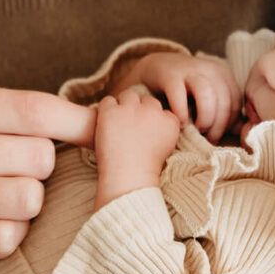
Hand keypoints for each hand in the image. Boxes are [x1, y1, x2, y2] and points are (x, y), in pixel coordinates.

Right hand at [0, 82, 93, 273]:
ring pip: (28, 200)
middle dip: (39, 167)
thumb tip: (76, 119)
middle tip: (12, 172)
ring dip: (24, 203)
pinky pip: (4, 240)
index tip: (99, 130)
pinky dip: (5, 235)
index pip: (33, 108)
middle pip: (40, 157)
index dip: (77, 122)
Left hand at [92, 89, 181, 208]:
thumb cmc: (144, 168)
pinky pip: (108, 100)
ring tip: (117, 121)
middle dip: (139, 109)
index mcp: (169, 121)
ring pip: (128, 95)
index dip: (151, 118)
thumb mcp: (165, 147)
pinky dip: (106, 110)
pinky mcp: (111, 111)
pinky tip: (105, 122)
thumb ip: (164, 129)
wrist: (126, 177)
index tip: (144, 130)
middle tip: (129, 124)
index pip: (160, 109)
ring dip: (123, 105)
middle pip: (146, 100)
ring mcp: (130, 109)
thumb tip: (157, 117)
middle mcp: (151, 111)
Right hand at [122, 52, 242, 139]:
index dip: (228, 125)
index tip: (215, 136)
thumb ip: (225, 112)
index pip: (235, 104)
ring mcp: (190, 69)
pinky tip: (179, 123)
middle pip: (224, 102)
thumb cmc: (184, 89)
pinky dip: (181, 114)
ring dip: (204, 120)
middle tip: (206, 139)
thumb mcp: (207, 97)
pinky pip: (180, 97)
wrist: (155, 67)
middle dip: (217, 127)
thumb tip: (242, 130)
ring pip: (207, 97)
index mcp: (223, 74)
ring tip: (195, 130)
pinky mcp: (169, 75)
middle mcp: (210, 69)